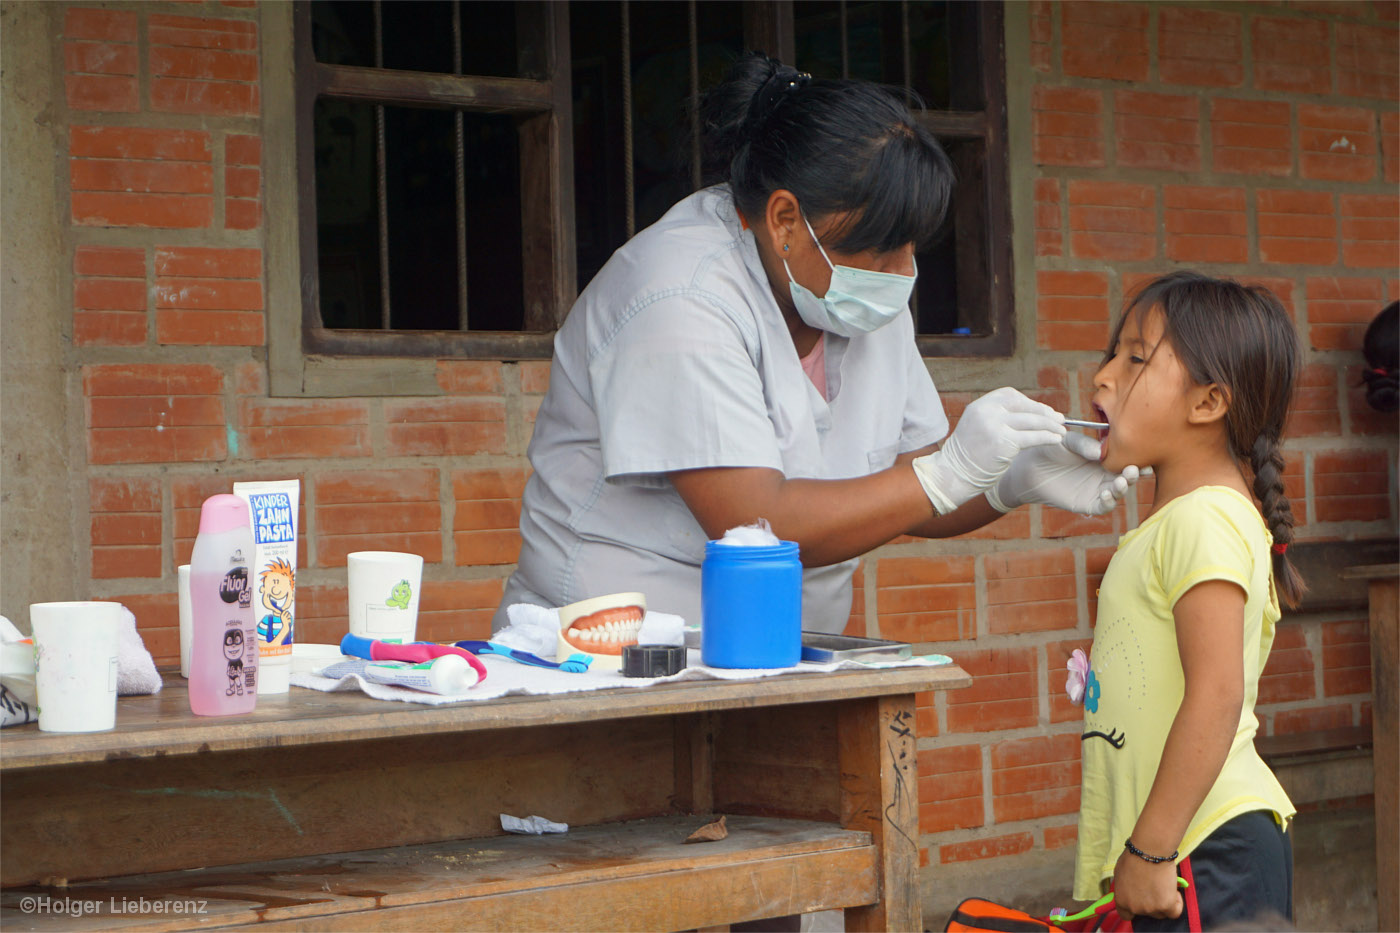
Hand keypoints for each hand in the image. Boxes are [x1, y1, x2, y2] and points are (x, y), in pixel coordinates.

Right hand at [912, 388, 1064, 513]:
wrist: (952, 475)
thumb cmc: (967, 457)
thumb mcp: (976, 427)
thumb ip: (995, 418)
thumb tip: (1026, 415)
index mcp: (979, 406)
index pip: (1010, 395)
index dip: (1028, 402)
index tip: (1041, 410)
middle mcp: (986, 412)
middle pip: (1023, 405)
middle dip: (1044, 412)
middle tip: (1060, 418)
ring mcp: (995, 426)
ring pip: (1032, 420)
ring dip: (1050, 425)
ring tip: (1062, 430)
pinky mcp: (1004, 442)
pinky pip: (1033, 437)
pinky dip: (1048, 437)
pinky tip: (1056, 440)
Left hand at [987, 432, 1141, 514]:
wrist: (1028, 467)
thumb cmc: (1048, 449)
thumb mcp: (1066, 440)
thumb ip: (1083, 443)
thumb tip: (1100, 452)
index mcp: (1104, 456)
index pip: (1126, 457)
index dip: (1137, 457)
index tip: (1144, 455)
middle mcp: (1104, 473)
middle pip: (1127, 476)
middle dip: (1133, 474)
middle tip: (1134, 469)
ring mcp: (1097, 489)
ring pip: (1118, 492)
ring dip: (1122, 488)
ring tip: (1120, 481)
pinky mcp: (1086, 504)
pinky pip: (1103, 506)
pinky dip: (1108, 502)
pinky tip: (1105, 494)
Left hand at [1112, 848, 1182, 920]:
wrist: (1149, 851)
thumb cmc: (1134, 857)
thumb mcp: (1120, 874)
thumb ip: (1124, 888)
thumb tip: (1129, 891)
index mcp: (1121, 900)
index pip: (1126, 915)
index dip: (1134, 908)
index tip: (1140, 900)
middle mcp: (1135, 908)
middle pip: (1145, 913)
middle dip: (1150, 903)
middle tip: (1154, 887)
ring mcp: (1150, 909)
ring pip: (1161, 913)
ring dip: (1163, 902)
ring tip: (1163, 885)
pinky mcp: (1166, 906)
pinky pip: (1174, 912)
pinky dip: (1176, 904)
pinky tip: (1174, 891)